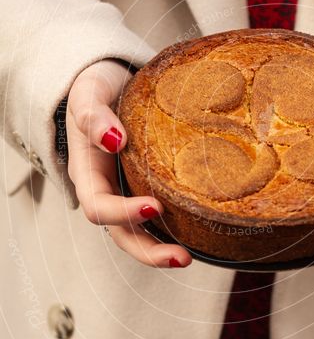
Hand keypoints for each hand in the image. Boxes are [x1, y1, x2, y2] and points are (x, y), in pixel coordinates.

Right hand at [66, 59, 191, 267]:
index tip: (153, 205)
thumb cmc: (97, 87)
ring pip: (140, 234)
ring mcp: (127, 192)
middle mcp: (107, 190)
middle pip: (121, 233)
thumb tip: (114, 140)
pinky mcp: (150, 187)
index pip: (98, 205)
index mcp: (87, 172)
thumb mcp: (89, 93)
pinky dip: (177, 230)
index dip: (122, 212)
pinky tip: (202, 235)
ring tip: (189, 258)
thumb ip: (94, 115)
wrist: (112, 79)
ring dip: (161, 250)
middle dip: (147, 250)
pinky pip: (161, 218)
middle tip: (180, 257)